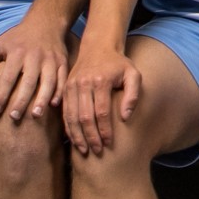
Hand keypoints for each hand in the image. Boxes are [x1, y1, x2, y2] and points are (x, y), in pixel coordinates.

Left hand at [0, 13, 75, 125]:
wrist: (45, 22)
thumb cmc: (18, 37)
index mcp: (17, 53)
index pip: (8, 77)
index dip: (2, 94)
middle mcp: (34, 57)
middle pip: (28, 82)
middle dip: (21, 101)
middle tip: (14, 117)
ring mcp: (50, 59)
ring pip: (48, 82)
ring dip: (42, 99)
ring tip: (35, 115)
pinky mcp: (62, 62)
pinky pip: (62, 79)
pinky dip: (59, 92)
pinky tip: (53, 105)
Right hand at [63, 37, 141, 156]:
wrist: (98, 47)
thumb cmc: (118, 64)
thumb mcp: (133, 74)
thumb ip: (133, 95)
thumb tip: (125, 117)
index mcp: (100, 80)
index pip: (101, 112)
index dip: (105, 130)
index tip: (109, 143)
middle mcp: (83, 84)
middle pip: (85, 117)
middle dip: (91, 137)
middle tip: (97, 151)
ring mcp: (71, 86)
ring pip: (72, 117)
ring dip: (78, 136)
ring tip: (85, 151)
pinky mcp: (65, 89)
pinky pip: (65, 113)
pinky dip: (69, 128)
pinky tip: (75, 140)